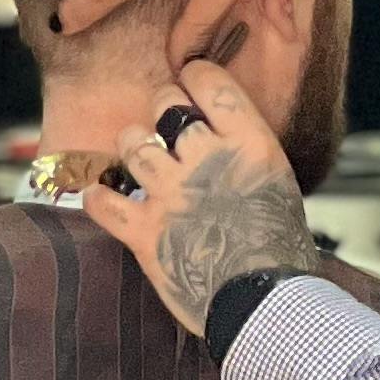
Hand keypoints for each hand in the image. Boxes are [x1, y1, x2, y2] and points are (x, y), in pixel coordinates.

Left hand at [77, 65, 321, 338]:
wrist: (266, 304)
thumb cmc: (280, 250)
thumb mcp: (278, 184)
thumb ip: (247, 152)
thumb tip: (224, 135)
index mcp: (249, 144)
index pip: (209, 81)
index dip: (194, 75)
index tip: (188, 80)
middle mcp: (207, 160)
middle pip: (165, 105)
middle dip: (162, 109)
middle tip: (165, 124)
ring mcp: (172, 194)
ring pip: (132, 143)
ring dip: (134, 148)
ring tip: (140, 159)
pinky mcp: (144, 231)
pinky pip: (102, 200)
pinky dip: (98, 198)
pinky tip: (101, 197)